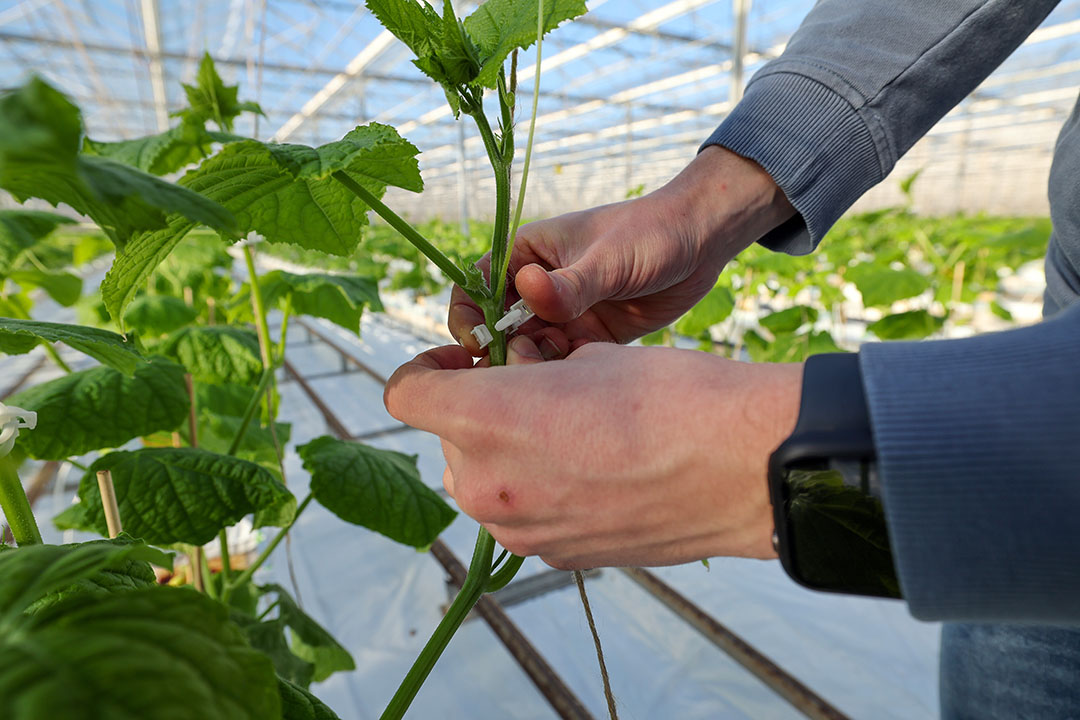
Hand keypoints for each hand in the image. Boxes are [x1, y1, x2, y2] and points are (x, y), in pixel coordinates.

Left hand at [384, 339, 802, 568]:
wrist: (742, 467)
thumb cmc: (671, 396)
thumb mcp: (587, 359)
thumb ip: (527, 374)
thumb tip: (513, 380)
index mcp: (485, 420)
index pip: (405, 394)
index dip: (428, 369)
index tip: (465, 361)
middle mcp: (486, 484)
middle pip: (446, 440)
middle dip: (478, 412)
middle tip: (536, 392)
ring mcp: (520, 531)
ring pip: (481, 481)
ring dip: (506, 454)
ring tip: (570, 435)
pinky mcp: (554, 558)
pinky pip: (522, 515)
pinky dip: (539, 490)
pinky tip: (594, 472)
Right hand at [449, 146, 794, 352]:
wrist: (702, 243)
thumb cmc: (651, 233)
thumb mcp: (609, 259)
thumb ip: (569, 285)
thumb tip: (527, 290)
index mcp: (527, 255)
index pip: (477, 288)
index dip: (469, 317)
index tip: (481, 342)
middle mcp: (537, 287)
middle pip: (498, 328)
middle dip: (502, 351)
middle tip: (523, 367)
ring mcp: (563, 314)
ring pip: (529, 350)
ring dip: (533, 367)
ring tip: (556, 371)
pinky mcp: (589, 338)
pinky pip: (561, 363)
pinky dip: (561, 376)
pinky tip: (578, 378)